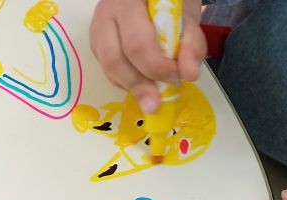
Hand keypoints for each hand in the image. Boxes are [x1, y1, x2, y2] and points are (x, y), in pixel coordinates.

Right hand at [89, 0, 205, 113]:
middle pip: (115, 60)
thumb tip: (188, 75)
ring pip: (107, 68)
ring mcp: (97, 29)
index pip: (138, 43)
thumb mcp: (187, 12)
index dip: (157, 67)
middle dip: (138, 85)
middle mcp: (106, 14)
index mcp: (129, 1)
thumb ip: (190, 41)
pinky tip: (141, 80)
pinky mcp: (95, 42)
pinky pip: (106, 69)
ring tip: (150, 95)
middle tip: (156, 102)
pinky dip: (124, 80)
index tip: (176, 77)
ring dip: (130, 86)